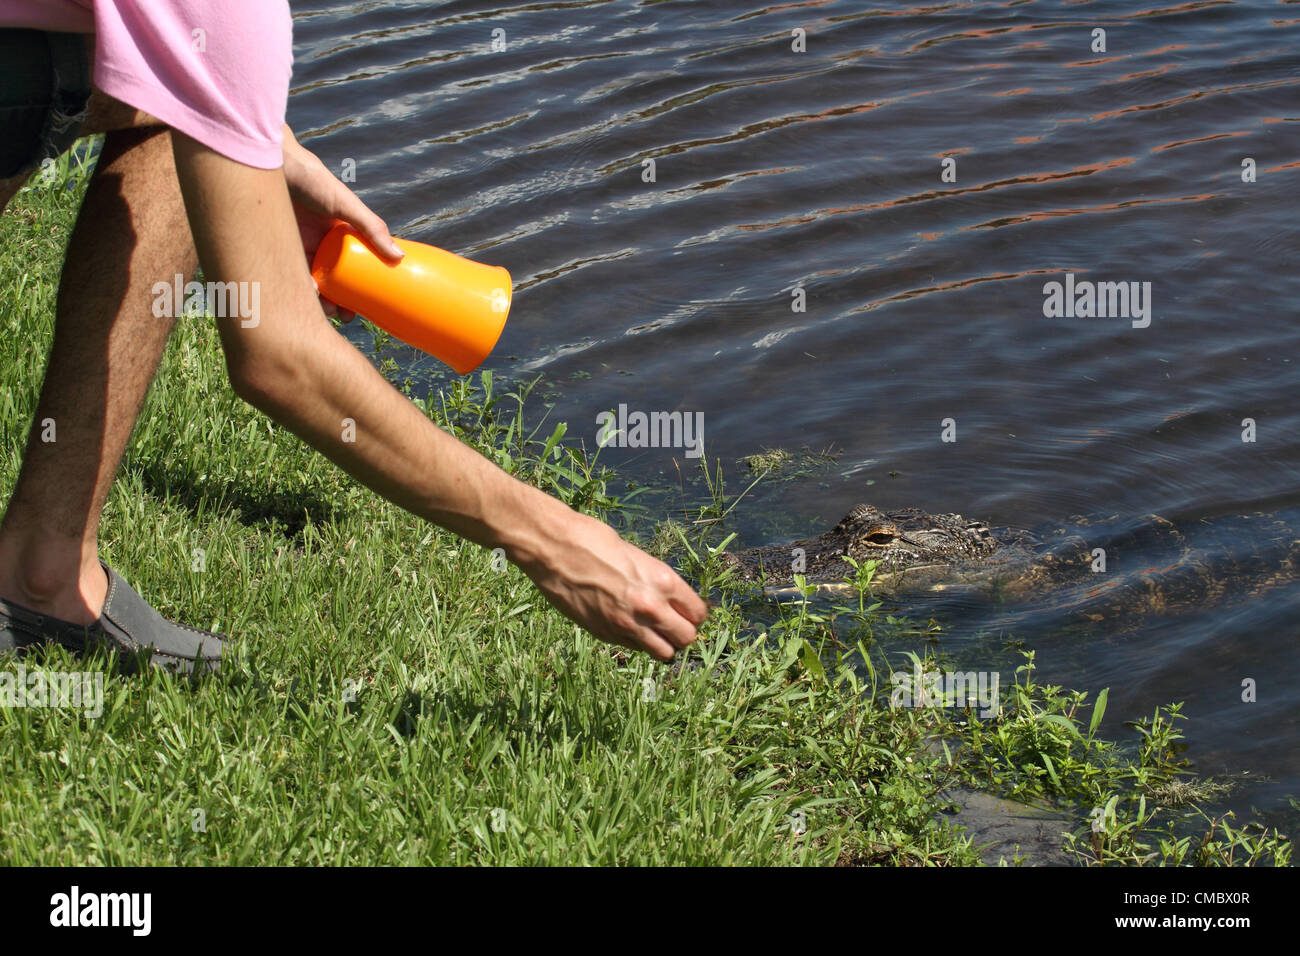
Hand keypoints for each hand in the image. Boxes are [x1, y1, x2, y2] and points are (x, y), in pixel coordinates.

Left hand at [280, 125, 403, 321]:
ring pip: (311, 280)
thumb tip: (399, 257)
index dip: (360, 289)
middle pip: (333, 279)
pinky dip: (297, 286)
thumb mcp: (347, 205)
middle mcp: (322, 243)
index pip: (355, 268)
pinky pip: (289, 273)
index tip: (364, 309)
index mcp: (342, 235)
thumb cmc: (313, 179)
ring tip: (325, 310)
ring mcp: (300, 245)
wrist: (274, 164)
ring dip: (319, 299)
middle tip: (344, 316)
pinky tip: (305, 294)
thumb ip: (371, 228)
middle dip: (339, 301)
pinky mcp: (279, 246)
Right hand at [517, 509, 710, 660]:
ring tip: (652, 630)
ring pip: (664, 653)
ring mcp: (627, 625)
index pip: (698, 613)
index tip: (686, 611)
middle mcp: (651, 608)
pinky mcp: (606, 635)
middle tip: (672, 623)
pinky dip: (636, 642)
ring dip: (662, 644)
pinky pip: (634, 649)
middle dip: (682, 632)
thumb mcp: (636, 556)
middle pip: (686, 638)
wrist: (554, 549)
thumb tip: (667, 598)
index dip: (694, 614)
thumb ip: (655, 581)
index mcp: (663, 581)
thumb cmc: (593, 541)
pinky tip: (625, 624)